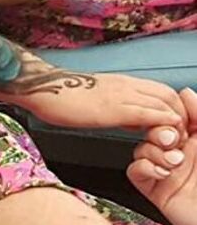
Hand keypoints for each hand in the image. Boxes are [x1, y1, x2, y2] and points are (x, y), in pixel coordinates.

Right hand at [24, 72, 186, 136]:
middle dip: (180, 115)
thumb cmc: (64, 97)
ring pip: (163, 102)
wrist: (43, 89)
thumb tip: (135, 122)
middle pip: (169, 95)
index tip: (174, 128)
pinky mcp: (113, 108)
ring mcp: (121, 95)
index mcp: (123, 83)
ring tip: (173, 141)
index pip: (162, 90)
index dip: (174, 108)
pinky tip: (163, 136)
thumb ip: (120, 109)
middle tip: (179, 137)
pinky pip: (147, 113)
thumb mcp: (99, 101)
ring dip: (174, 122)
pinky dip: (161, 124)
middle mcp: (126, 85)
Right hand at [128, 88, 196, 224]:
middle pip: (151, 131)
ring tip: (174, 163)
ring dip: (154, 152)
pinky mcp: (156, 189)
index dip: (168, 116)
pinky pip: (135, 171)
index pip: (170, 119)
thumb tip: (185, 92)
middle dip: (158, 132)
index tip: (178, 119)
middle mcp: (179, 154)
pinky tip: (162, 172)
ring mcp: (166, 171)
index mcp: (195, 140)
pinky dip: (144, 167)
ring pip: (141, 149)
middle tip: (174, 141)